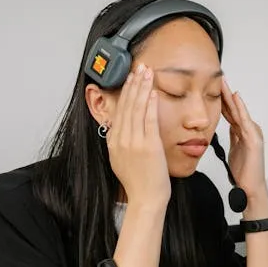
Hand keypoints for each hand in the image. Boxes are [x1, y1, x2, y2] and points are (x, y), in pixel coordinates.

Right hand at [107, 65, 169, 207]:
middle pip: (126, 105)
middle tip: (139, 67)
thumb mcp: (121, 160)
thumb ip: (120, 142)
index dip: (124, 92)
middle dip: (133, 84)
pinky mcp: (149, 146)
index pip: (118, 110)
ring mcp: (135, 142)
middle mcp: (122, 140)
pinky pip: (149, 119)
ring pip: (137, 108)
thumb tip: (119, 127)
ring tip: (146, 72)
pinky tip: (153, 91)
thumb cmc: (138, 182)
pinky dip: (150, 103)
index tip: (130, 78)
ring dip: (142, 88)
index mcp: (114, 142)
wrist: (146, 199)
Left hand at [221, 78, 266, 199]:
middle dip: (225, 93)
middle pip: (235, 108)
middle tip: (216, 77)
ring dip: (231, 96)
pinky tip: (235, 97)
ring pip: (239, 110)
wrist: (250, 188)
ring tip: (223, 82)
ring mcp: (253, 133)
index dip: (222, 100)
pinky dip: (240, 108)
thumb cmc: (243, 172)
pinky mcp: (254, 139)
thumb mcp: (233, 150)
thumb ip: (231, 138)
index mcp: (243, 132)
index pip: (230, 112)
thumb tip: (224, 129)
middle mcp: (249, 129)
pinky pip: (245, 120)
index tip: (211, 87)